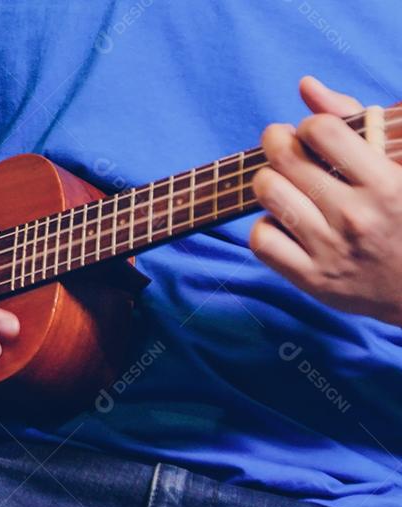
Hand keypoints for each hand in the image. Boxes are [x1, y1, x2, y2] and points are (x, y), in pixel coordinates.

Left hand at [252, 76, 401, 325]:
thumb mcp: (398, 165)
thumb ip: (357, 121)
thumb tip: (305, 85)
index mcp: (386, 184)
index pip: (322, 130)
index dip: (311, 125)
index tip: (316, 135)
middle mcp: (356, 216)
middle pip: (285, 158)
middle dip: (279, 142)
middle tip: (286, 147)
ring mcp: (330, 250)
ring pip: (267, 192)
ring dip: (269, 180)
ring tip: (284, 183)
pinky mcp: (312, 279)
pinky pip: (260, 239)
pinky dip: (266, 225)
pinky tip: (284, 221)